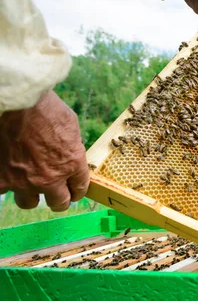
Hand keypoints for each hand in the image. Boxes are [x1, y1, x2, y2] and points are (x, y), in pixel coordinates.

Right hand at [0, 91, 88, 211]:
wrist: (17, 105)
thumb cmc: (45, 108)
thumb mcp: (70, 126)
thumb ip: (70, 147)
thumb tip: (67, 153)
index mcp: (72, 164)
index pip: (79, 189)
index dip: (77, 191)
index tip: (74, 191)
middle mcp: (50, 178)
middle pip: (59, 204)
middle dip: (59, 199)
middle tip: (56, 194)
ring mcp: (24, 182)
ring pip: (30, 202)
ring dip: (31, 194)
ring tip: (29, 184)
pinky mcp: (1, 179)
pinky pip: (4, 191)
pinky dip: (5, 183)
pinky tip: (7, 172)